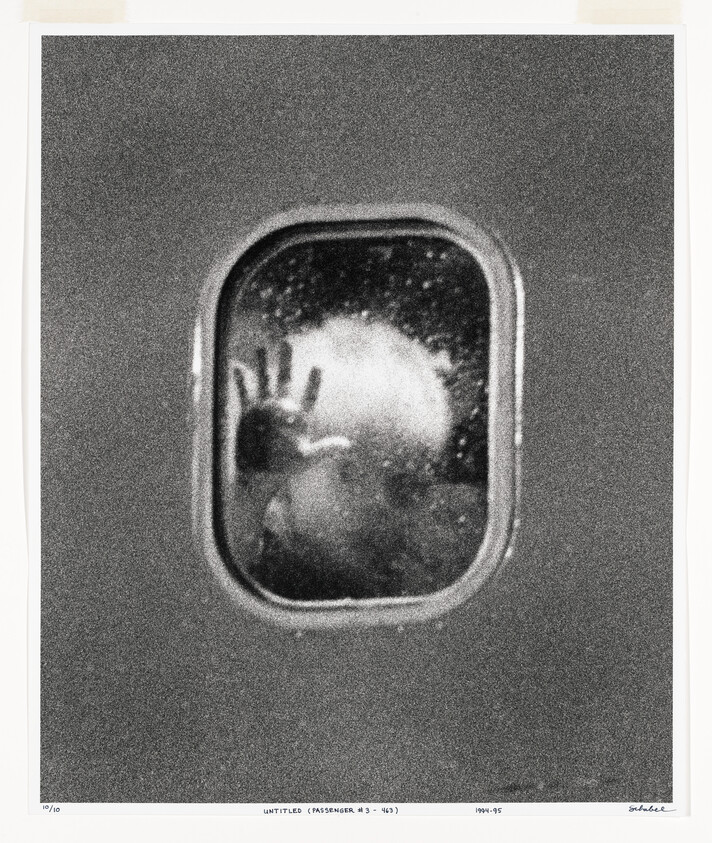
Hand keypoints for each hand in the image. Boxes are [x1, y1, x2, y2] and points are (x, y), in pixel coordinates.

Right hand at [234, 340, 350, 473]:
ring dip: (262, 365)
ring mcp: (265, 409)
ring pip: (264, 381)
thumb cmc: (285, 467)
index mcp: (299, 417)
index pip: (309, 396)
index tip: (318, 365)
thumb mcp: (307, 458)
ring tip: (261, 346)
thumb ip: (326, 449)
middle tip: (286, 342)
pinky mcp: (250, 414)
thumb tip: (348, 445)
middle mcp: (282, 409)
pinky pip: (244, 393)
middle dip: (286, 361)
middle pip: (284, 380)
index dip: (313, 382)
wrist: (261, 473)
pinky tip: (235, 367)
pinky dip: (240, 381)